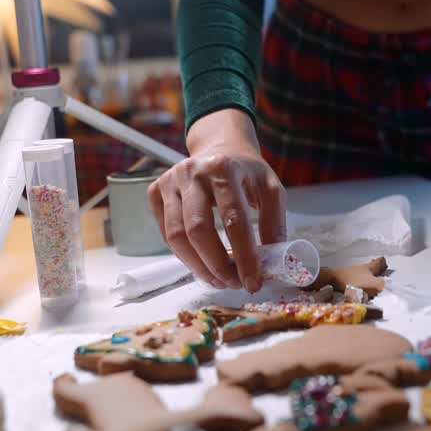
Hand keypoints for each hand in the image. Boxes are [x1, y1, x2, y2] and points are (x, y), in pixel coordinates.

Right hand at [149, 110, 286, 292]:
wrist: (219, 146)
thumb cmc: (246, 173)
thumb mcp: (271, 189)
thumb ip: (274, 223)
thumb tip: (271, 263)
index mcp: (225, 168)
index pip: (234, 220)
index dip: (244, 256)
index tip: (253, 282)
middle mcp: (193, 172)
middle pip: (199, 230)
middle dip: (217, 265)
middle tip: (234, 284)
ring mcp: (170, 181)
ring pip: (177, 236)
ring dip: (198, 266)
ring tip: (219, 280)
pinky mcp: (156, 191)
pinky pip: (166, 233)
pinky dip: (184, 255)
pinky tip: (202, 264)